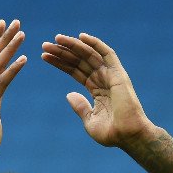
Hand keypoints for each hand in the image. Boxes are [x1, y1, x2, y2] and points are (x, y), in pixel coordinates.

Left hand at [41, 32, 154, 147]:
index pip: (75, 71)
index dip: (60, 63)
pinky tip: (80, 36)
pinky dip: (95, 43)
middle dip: (62, 52)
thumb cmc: (111, 133)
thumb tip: (69, 94)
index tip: (44, 56)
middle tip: (44, 45)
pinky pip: (106, 53)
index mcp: (97, 90)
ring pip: (89, 54)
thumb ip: (80, 107)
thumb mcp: (90, 121)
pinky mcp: (118, 73)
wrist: (128, 135)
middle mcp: (103, 79)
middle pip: (79, 61)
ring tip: (55, 39)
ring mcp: (111, 75)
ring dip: (73, 45)